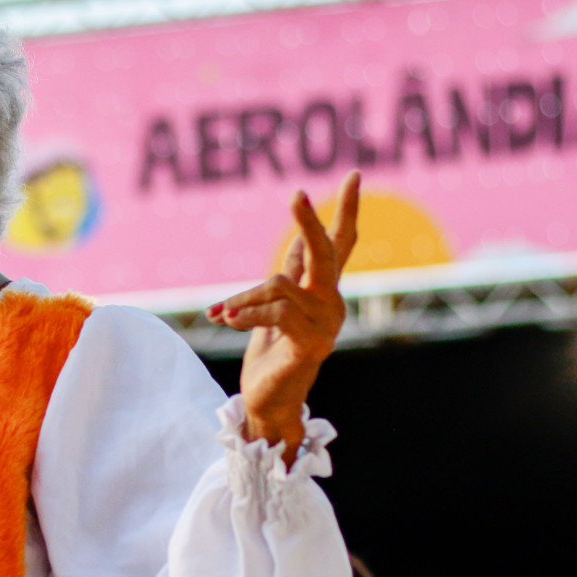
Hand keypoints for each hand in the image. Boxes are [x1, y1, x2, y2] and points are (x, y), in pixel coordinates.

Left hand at [209, 172, 359, 459]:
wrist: (267, 401)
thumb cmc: (271, 356)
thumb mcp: (274, 308)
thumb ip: (289, 277)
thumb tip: (299, 242)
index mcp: (322, 291)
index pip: (340, 244)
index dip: (347, 210)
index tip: (354, 175)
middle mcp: (331, 303)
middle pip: (324, 252)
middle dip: (308, 221)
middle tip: (297, 193)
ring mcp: (326, 323)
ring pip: (278, 286)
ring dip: (244, 298)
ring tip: (223, 312)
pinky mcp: (312, 342)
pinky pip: (275, 312)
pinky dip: (245, 313)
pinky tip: (226, 319)